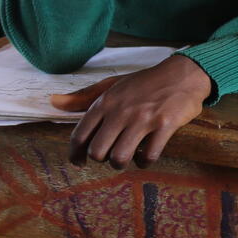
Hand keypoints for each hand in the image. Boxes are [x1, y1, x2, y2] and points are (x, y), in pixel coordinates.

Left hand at [50, 54, 211, 167]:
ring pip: (120, 157)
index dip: (76, 155)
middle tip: (111, 154)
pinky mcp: (165, 126)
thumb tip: (53, 102)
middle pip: (98, 152)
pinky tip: (146, 155)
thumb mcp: (113, 85)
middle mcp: (121, 111)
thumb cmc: (145, 82)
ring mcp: (143, 119)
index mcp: (106, 102)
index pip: (80, 136)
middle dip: (102, 159)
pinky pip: (148, 156)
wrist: (183, 74)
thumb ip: (83, 96)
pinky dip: (144, 162)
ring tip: (128, 156)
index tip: (80, 162)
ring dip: (122, 162)